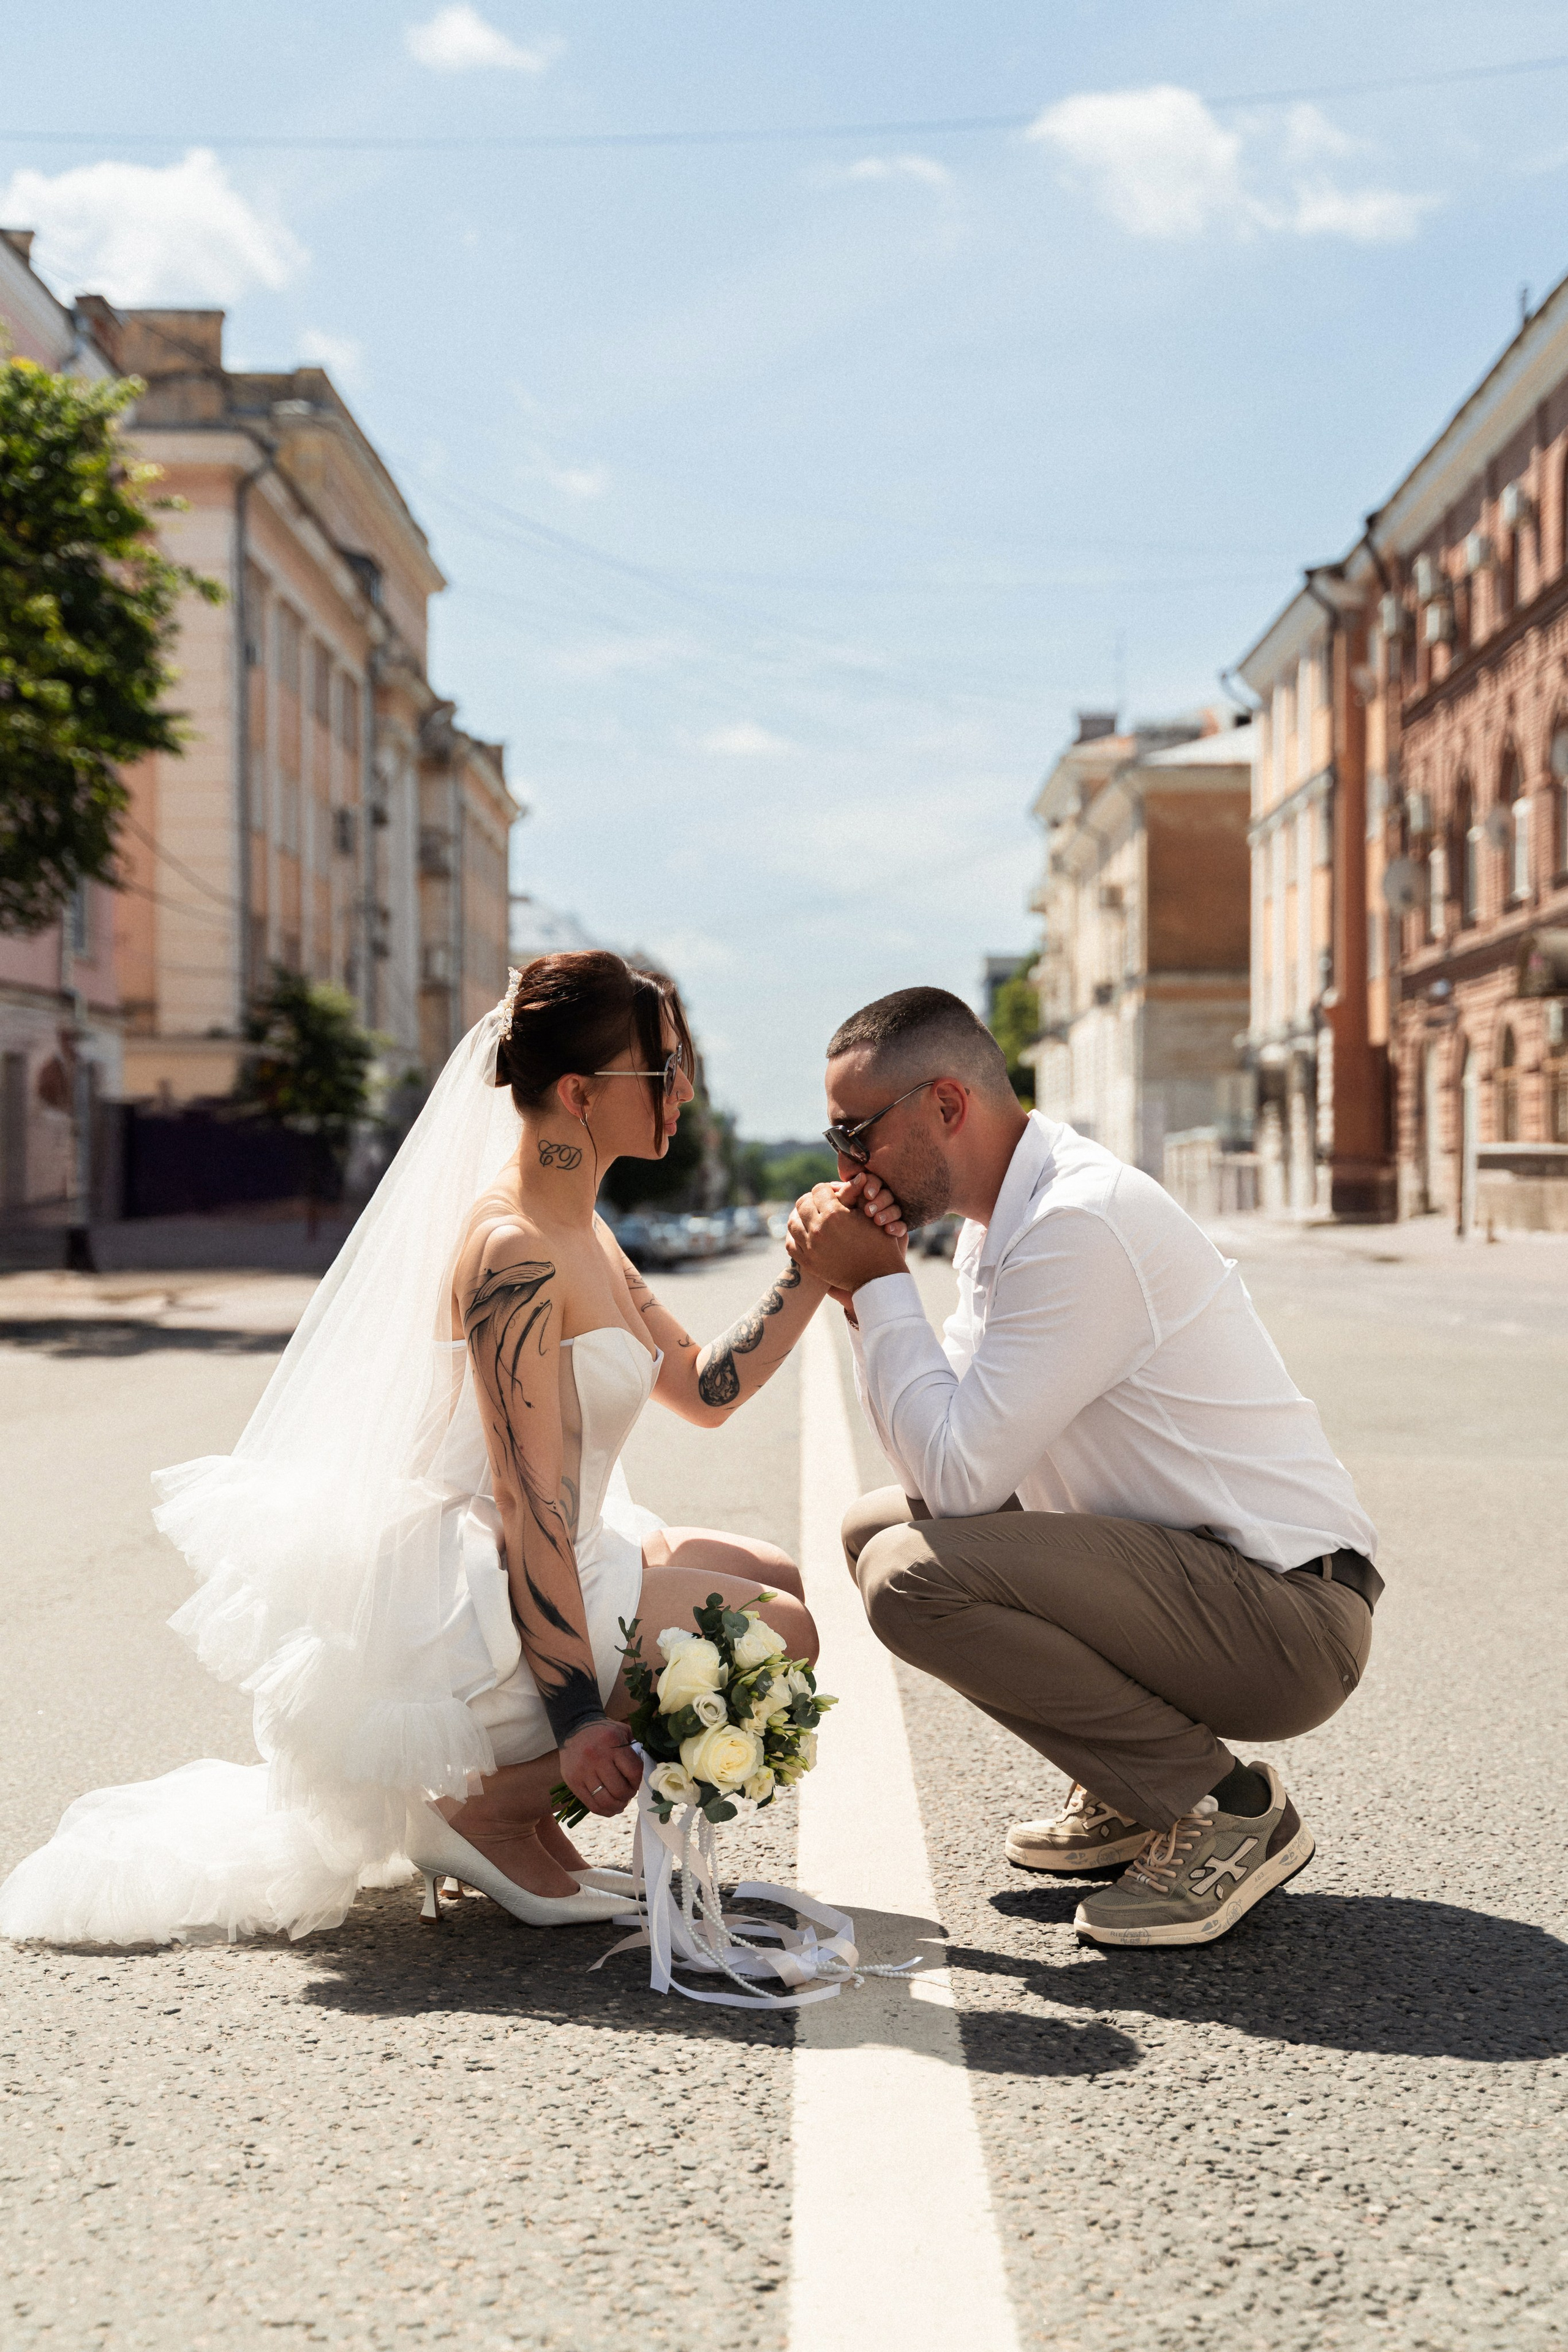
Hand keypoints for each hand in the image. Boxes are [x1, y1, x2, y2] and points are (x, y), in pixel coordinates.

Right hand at [559, 1718, 640, 1815]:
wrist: (574, 1727)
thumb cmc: (604, 1731)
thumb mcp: (623, 1731)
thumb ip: (637, 1748)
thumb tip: (649, 1770)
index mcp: (612, 1743)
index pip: (633, 1772)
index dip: (639, 1782)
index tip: (638, 1782)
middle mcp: (596, 1757)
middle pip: (620, 1790)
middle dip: (629, 1795)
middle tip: (629, 1792)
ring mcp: (583, 1771)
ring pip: (606, 1801)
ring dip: (618, 1805)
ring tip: (621, 1802)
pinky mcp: (573, 1782)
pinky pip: (592, 1805)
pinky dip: (605, 1811)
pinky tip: (610, 1807)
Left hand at [787, 1181, 907, 1294]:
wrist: (877, 1277)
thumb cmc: (879, 1243)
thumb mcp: (869, 1216)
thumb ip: (857, 1195)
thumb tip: (858, 1175)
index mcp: (834, 1214)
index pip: (818, 1190)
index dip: (826, 1189)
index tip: (830, 1193)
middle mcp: (819, 1229)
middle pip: (802, 1204)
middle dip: (811, 1200)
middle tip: (819, 1204)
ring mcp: (811, 1247)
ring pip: (793, 1223)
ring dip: (800, 1216)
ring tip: (810, 1217)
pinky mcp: (808, 1262)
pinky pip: (791, 1244)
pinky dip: (795, 1236)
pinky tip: (804, 1233)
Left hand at [841, 1168, 907, 1238]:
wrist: (848, 1258)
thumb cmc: (838, 1230)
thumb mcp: (841, 1209)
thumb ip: (848, 1192)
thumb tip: (861, 1176)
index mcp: (863, 1194)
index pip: (873, 1182)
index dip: (873, 1185)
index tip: (868, 1194)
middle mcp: (877, 1203)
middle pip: (887, 1194)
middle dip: (880, 1201)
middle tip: (869, 1211)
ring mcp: (888, 1217)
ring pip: (896, 1209)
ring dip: (888, 1213)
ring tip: (877, 1221)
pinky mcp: (895, 1231)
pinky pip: (902, 1226)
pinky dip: (896, 1227)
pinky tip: (888, 1230)